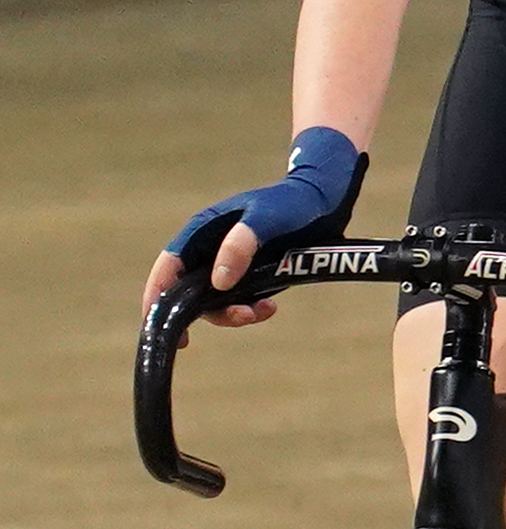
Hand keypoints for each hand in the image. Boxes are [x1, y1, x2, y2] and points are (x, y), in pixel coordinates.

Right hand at [154, 127, 364, 326]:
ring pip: (214, 302)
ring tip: (262, 311)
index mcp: (202, 232)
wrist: (325, 203)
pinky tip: (271, 307)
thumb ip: (240, 245)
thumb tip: (218, 282)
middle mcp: (209, 251)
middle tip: (239, 318)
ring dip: (233, 313)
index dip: (157, 295)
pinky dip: (250, 310)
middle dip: (205, 312)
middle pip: (187, 292)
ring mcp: (227, 266)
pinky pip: (237, 303)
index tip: (158, 325)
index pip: (169, 266)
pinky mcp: (247, 278)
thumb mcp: (266, 219)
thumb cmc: (292, 203)